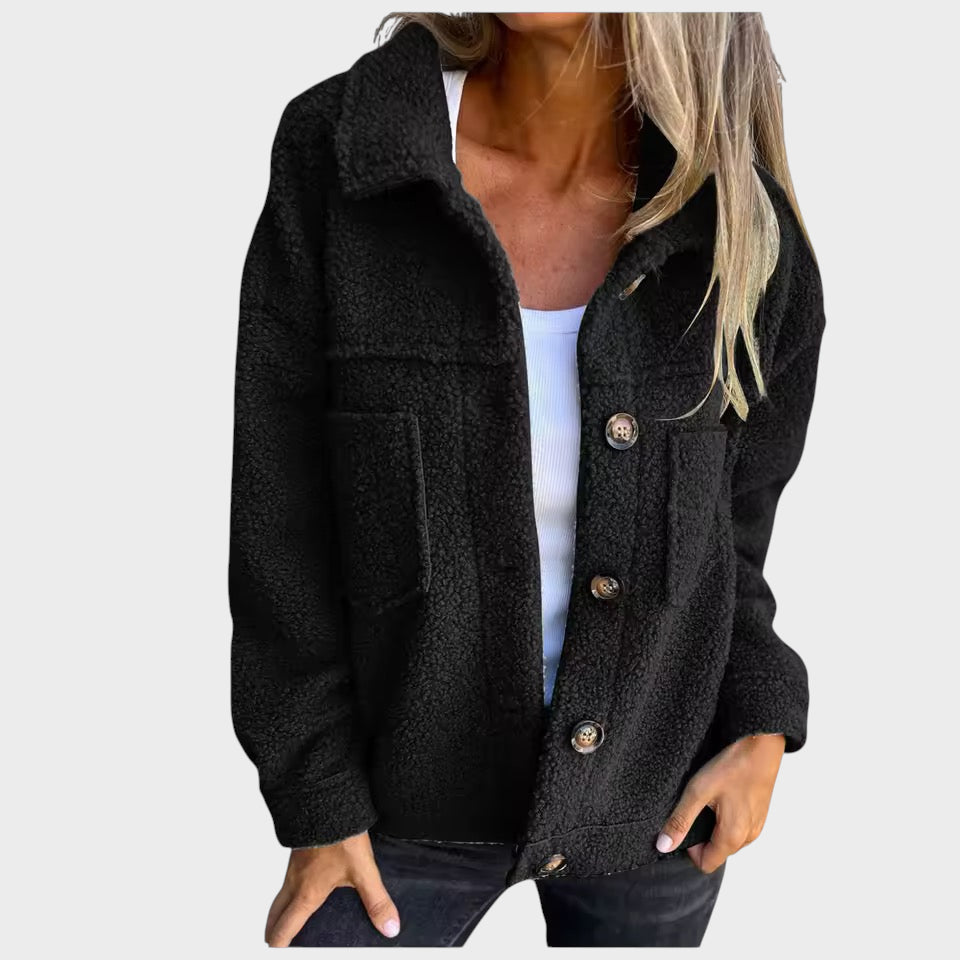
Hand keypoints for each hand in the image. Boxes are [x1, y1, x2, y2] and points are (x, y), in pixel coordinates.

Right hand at [264, 831, 399, 946]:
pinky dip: (289, 888)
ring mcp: (294, 864)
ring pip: (280, 893)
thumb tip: (389, 927)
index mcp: (306, 894)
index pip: (284, 928)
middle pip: (275, 913)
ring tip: (290, 917)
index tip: (276, 953)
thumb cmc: (341, 836)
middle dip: (274, 930)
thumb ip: (376, 901)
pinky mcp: (299, 849)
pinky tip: (305, 883)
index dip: (279, 945)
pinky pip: (288, 876)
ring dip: (281, 909)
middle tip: (277, 941)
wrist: (327, 800)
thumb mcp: (363, 871)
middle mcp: (295, 881)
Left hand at [655, 733, 785, 872]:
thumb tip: (663, 846)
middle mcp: (749, 837)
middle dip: (701, 835)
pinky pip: (738, 826)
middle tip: (696, 806)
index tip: (686, 821)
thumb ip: (680, 820)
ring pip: (727, 839)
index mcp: (733, 837)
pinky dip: (726, 816)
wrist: (762, 744)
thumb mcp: (698, 791)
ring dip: (714, 825)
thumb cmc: (732, 766)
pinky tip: (723, 794)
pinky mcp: (759, 814)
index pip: (706, 864)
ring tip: (710, 798)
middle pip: (716, 852)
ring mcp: (757, 825)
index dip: (690, 848)